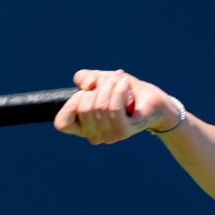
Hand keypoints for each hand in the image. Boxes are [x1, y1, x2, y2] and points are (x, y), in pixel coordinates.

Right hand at [53, 68, 176, 144]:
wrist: (152, 100)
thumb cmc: (124, 91)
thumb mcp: (100, 79)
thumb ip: (84, 78)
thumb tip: (86, 85)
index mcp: (82, 127)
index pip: (62, 124)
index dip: (71, 104)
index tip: (86, 92)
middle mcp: (94, 136)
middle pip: (84, 107)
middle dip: (96, 87)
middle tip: (110, 81)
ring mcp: (109, 136)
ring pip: (100, 105)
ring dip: (110, 85)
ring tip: (120, 80)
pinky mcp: (125, 131)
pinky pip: (115, 107)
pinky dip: (119, 90)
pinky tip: (125, 83)